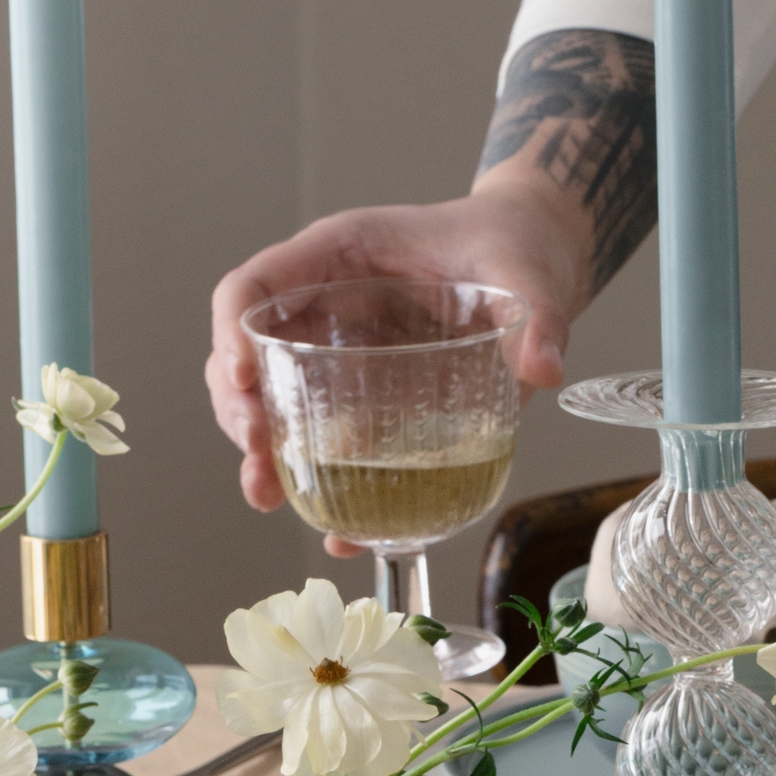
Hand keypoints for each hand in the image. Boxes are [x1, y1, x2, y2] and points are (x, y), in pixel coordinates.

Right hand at [206, 174, 586, 545]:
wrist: (534, 260)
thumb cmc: (514, 246)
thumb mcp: (529, 273)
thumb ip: (537, 315)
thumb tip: (543, 369)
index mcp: (340, 255)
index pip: (255, 286)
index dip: (232, 330)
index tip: (242, 377)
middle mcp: (326, 304)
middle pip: (246, 352)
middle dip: (239, 408)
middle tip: (257, 458)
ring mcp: (340, 353)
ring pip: (271, 401)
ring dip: (262, 454)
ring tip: (268, 497)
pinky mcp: (367, 396)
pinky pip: (326, 438)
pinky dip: (321, 484)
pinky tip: (335, 529)